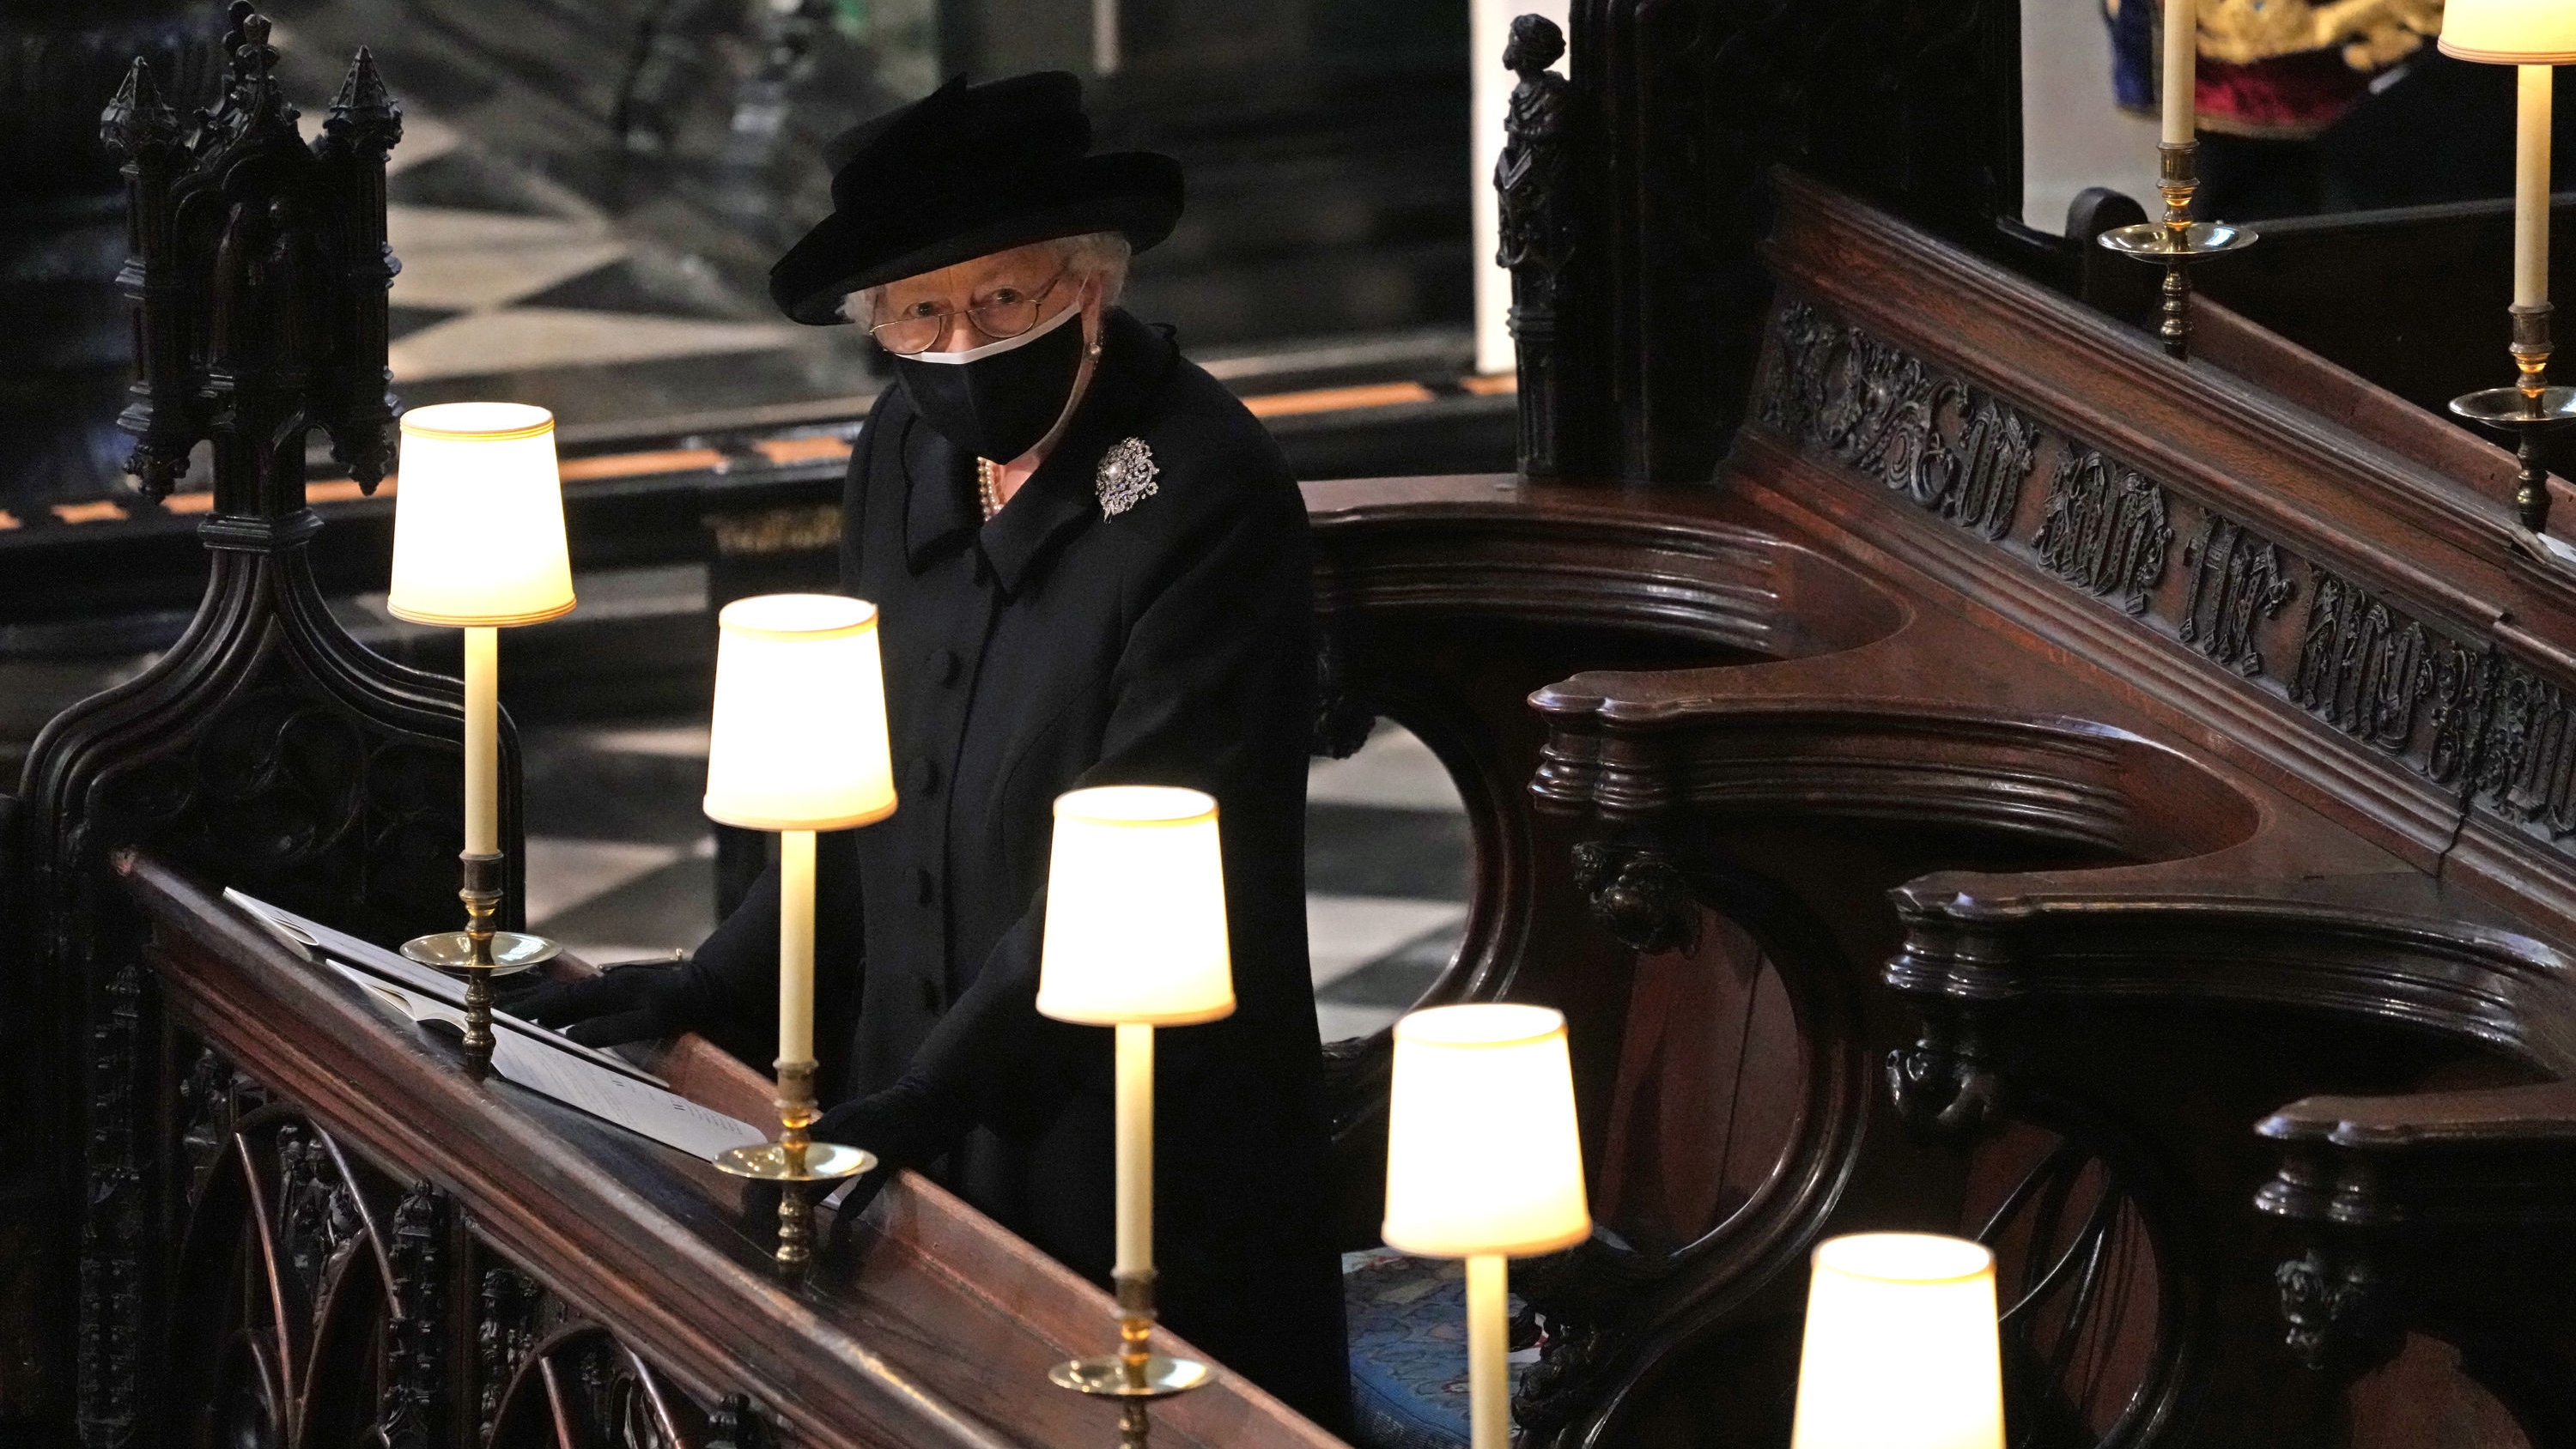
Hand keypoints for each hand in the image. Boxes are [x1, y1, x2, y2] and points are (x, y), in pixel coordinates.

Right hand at [507, 962, 694, 1046]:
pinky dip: (559, 1007)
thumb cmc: (683, 1005)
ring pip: (566, 996)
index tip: (502, 1014)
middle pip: (556, 995)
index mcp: (607, 991)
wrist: (710, 985)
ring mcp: (610, 988)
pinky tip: (555, 1018)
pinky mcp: (618, 994)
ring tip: (513, 1015)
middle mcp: (603, 985)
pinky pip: (579, 1000)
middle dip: (525, 1003)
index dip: (530, 1008)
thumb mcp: (652, 1020)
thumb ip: (613, 1028)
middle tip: (494, 1012)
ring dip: (539, 1004)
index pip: (558, 1001)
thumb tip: (572, 1036)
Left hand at [740, 1076, 967, 1239]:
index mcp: (834, 1120)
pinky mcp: (890, 1158)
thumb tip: (794, 1155)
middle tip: (765, 1207)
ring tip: (796, 1216)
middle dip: (785, 1184)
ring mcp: (868, 1145)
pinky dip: (856, 1202)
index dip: (773, 1166)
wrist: (925, 1099)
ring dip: (813, 1195)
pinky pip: (870, 1184)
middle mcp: (846, 1131)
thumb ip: (825, 1134)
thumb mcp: (849, 1117)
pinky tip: (843, 1219)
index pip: (794, 1146)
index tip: (752, 1185)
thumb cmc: (884, 1112)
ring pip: (833, 1173)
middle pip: (808, 1161)